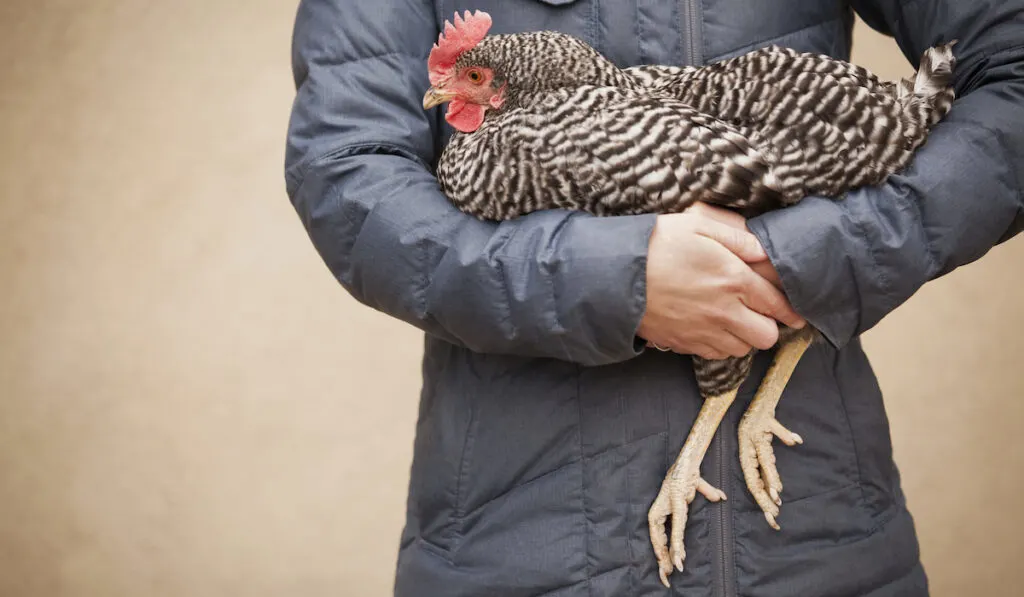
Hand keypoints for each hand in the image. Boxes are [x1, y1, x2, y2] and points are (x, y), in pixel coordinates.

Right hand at [638, 204, 803, 359]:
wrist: (614, 275)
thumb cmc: (656, 244)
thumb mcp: (697, 225)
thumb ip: (736, 237)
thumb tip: (764, 251)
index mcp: (734, 280)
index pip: (777, 304)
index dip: (791, 309)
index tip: (796, 311)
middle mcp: (725, 312)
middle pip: (766, 336)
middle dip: (769, 326)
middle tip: (759, 312)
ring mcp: (703, 332)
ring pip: (742, 349)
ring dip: (744, 336)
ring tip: (734, 319)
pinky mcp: (684, 343)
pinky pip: (716, 355)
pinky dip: (721, 345)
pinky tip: (712, 328)